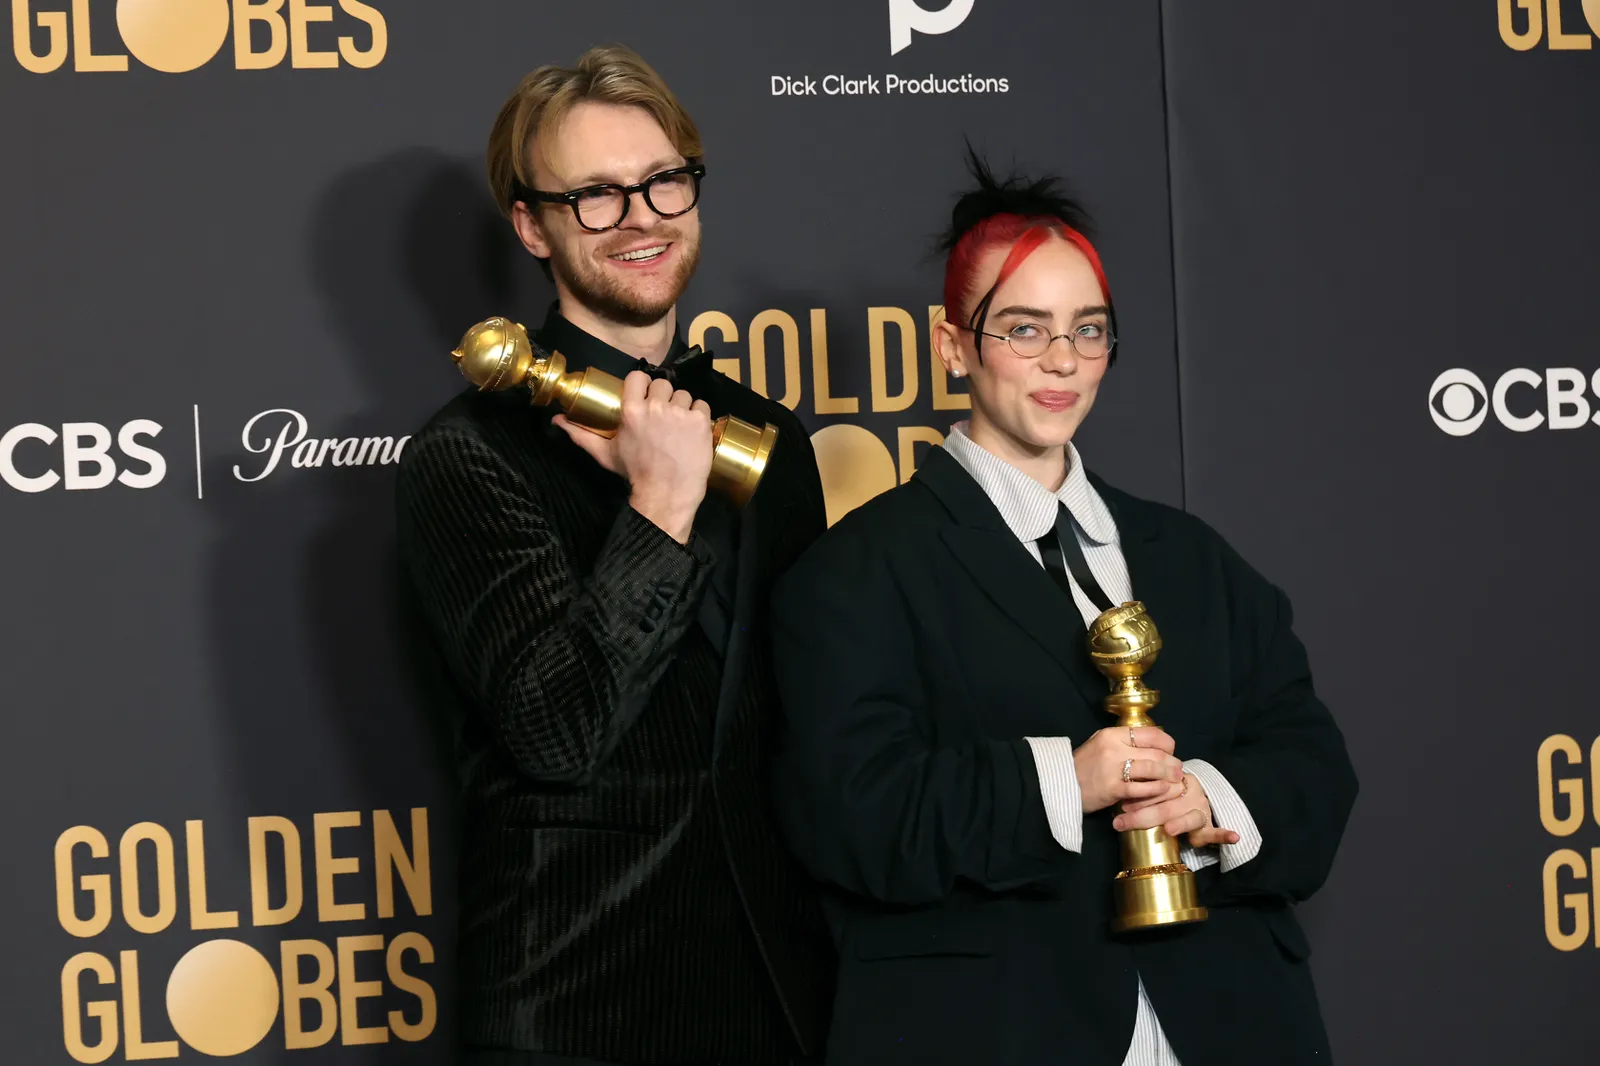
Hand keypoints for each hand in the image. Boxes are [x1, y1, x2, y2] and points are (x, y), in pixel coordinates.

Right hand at [554, 370, 712, 543]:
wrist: (666, 493)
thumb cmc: (635, 473)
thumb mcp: (605, 453)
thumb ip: (581, 434)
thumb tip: (557, 420)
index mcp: (632, 410)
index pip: (639, 376)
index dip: (644, 384)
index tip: (646, 396)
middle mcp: (656, 407)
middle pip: (663, 384)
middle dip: (664, 398)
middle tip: (664, 418)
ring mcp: (680, 413)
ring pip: (684, 395)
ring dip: (682, 407)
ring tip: (679, 427)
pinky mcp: (700, 421)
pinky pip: (702, 405)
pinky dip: (699, 416)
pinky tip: (692, 432)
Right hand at [1072, 726, 1183, 814]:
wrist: (1060, 784)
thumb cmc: (1083, 766)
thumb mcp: (1100, 744)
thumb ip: (1123, 742)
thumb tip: (1151, 746)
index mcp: (1112, 734)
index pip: (1150, 733)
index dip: (1167, 743)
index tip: (1171, 751)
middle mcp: (1114, 747)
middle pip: (1155, 752)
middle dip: (1172, 762)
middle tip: (1178, 769)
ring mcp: (1113, 768)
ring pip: (1152, 769)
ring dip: (1168, 775)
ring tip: (1176, 780)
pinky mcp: (1113, 788)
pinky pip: (1143, 788)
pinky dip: (1157, 790)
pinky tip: (1162, 791)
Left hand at [1114, 772, 1240, 848]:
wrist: (1187, 798)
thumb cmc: (1160, 796)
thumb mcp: (1148, 788)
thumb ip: (1137, 788)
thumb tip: (1110, 795)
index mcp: (1174, 778)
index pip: (1158, 785)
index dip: (1140, 795)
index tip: (1121, 804)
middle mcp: (1189, 791)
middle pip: (1168, 803)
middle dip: (1145, 814)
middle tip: (1123, 822)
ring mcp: (1200, 808)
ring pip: (1189, 816)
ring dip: (1179, 824)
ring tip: (1168, 829)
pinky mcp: (1207, 825)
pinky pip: (1216, 831)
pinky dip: (1224, 834)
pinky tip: (1232, 837)